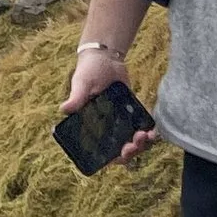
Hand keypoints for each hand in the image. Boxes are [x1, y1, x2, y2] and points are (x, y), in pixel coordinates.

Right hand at [63, 38, 154, 163]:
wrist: (106, 57)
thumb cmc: (88, 71)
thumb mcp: (81, 84)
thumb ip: (76, 98)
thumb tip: (63, 109)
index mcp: (90, 126)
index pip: (100, 151)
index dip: (111, 158)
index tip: (121, 155)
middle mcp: (106, 127)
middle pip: (119, 150)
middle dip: (130, 151)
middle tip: (135, 142)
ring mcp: (120, 121)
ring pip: (132, 141)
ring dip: (142, 144)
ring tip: (147, 135)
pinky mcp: (132, 112)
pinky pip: (140, 126)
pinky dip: (148, 130)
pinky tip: (152, 128)